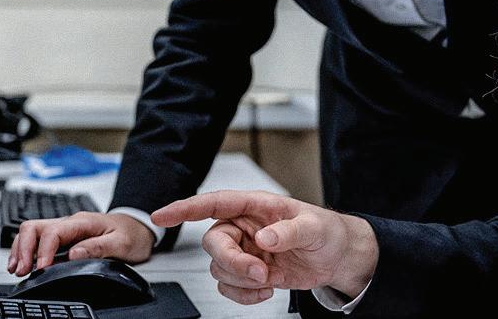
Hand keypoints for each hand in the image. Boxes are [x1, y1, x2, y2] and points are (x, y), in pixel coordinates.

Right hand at [6, 211, 155, 275]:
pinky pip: (38, 240)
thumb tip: (74, 255)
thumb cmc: (132, 233)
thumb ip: (99, 247)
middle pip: (35, 227)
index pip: (54, 232)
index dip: (43, 251)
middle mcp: (70, 223)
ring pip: (32, 232)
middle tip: (22, 270)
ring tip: (17, 269)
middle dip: (23, 248)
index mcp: (83, 222)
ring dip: (21, 249)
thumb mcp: (122, 243)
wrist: (138, 227)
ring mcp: (65, 229)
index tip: (41, 269)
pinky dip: (26, 251)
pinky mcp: (63, 238)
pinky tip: (24, 264)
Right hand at [153, 190, 377, 305]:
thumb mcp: (314, 227)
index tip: (160, 216)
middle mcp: (244, 227)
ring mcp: (245, 250)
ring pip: (219, 267)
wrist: (336, 258)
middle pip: (214, 242)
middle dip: (232, 262)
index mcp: (256, 206)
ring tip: (268, 279)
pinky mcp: (249, 271)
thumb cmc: (327, 231)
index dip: (184, 208)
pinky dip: (244, 294)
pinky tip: (265, 289)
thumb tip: (265, 238)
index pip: (213, 203)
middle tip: (258, 272)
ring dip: (240, 280)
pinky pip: (229, 286)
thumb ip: (289, 230)